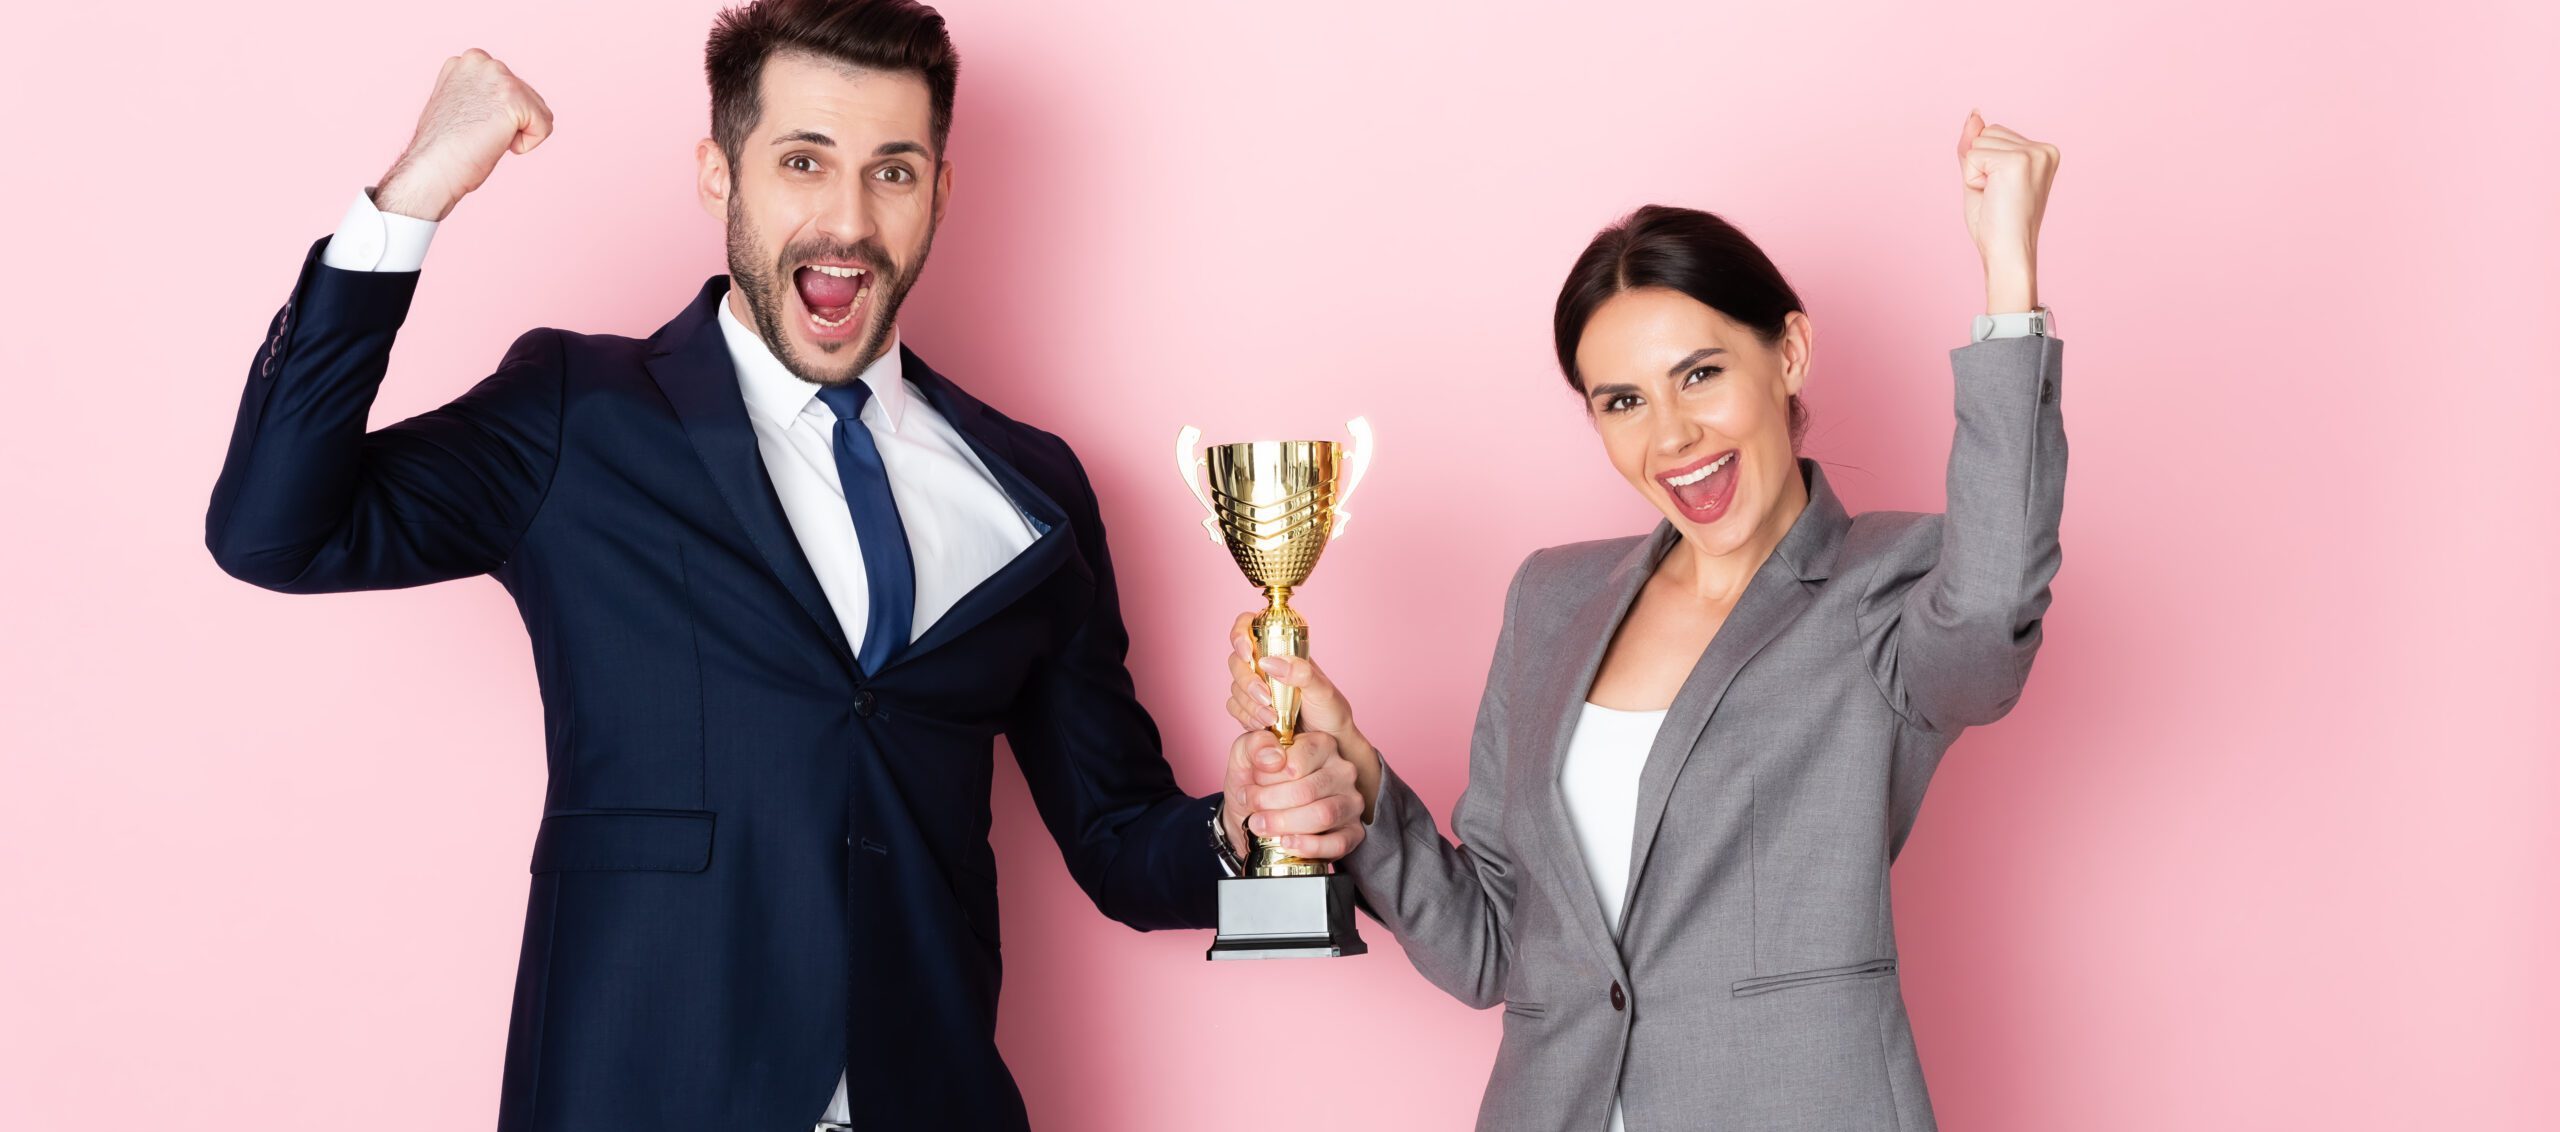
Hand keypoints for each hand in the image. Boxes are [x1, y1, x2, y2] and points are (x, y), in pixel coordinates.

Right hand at [373, 49, 554, 220]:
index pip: (512, 89)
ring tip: (483, 138)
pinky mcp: (513, 96)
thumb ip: (479, 95)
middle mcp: (481, 60)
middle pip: (529, 98)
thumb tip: (493, 102)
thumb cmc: (442, 150)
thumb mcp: (458, 107)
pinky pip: (545, 127)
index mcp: (466, 62)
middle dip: (511, 124)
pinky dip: (527, 145)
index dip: (499, 118)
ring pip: (539, 112)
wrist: (431, 169)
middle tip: (476, 135)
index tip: (470, 127)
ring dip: (518, 134)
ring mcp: (497, 75)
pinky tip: (497, 144)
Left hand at [1219, 729, 1366, 862]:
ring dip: (1285, 824)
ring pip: (1323, 815)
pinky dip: (1309, 846)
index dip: (1266, 779)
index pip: (1295, 763)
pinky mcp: (1354, 832)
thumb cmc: (1256, 783)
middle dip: (1270, 803)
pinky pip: (1338, 843)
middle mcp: (1343, 770)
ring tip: (1261, 826)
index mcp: (1322, 744)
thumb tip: (1274, 758)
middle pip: (1307, 791)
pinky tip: (1287, 842)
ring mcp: (1352, 801)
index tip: (1250, 786)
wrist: (1255, 817)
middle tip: (1251, 808)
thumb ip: (1255, 746)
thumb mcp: (1245, 755)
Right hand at [1223, 613, 1379, 834]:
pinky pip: (1234, 707)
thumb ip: (1302, 673)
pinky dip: (1245, 716)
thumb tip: (1270, 662)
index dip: (1240, 633)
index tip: (1248, 652)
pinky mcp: (1249, 708)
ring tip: (1271, 718)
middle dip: (1247, 680)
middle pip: (1236, 659)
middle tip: (1266, 699)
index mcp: (1283, 649)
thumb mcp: (1323, 690)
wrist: (1330, 743)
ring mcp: (1255, 686)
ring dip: (1248, 703)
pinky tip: (1263, 725)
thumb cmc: (1331, 711)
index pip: (1250, 626)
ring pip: (1234, 686)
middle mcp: (1265, 664)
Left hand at [1956, 111, 2059, 313]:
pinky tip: (1992, 197)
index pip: (1994, 133)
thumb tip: (1973, 114)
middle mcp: (2044, 149)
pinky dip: (1972, 179)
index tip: (2002, 192)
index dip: (1985, 165)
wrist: (2008, 254)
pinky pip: (1972, 156)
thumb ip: (1975, 145)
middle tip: (1997, 197)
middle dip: (1979, 167)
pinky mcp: (2018, 161)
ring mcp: (2034, 154)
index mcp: (2043, 152)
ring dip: (1975, 173)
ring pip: (1978, 143)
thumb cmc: (1996, 225)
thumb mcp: (1981, 177)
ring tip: (1996, 197)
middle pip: (1986, 133)